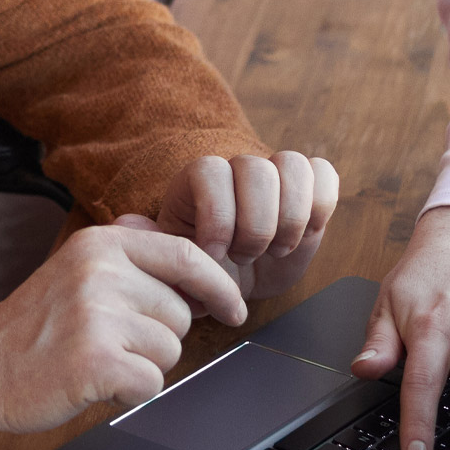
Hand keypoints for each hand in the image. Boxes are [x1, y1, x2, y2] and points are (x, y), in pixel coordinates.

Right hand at [0, 217, 245, 437]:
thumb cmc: (30, 328)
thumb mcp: (73, 269)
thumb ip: (126, 255)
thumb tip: (188, 251)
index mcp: (99, 244)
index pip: (186, 255)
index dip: (218, 286)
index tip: (232, 308)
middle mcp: (99, 273)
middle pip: (180, 314)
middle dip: (157, 338)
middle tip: (109, 343)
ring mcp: (96, 316)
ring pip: (169, 352)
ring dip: (142, 367)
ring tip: (95, 360)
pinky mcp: (94, 362)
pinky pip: (151, 384)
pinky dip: (129, 393)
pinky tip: (94, 383)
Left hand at [157, 150, 340, 301]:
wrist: (236, 283)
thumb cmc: (201, 273)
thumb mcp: (172, 267)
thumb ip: (152, 245)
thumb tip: (126, 222)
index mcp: (197, 181)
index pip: (210, 171)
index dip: (218, 214)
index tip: (215, 254)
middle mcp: (236, 170)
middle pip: (255, 168)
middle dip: (255, 224)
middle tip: (246, 256)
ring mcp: (275, 176)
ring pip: (292, 166)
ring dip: (288, 218)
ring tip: (275, 250)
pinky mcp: (309, 189)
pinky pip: (324, 175)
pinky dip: (319, 208)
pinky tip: (303, 236)